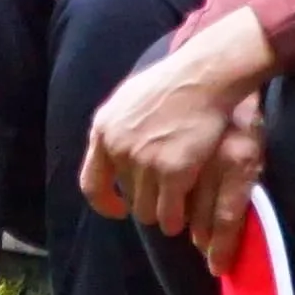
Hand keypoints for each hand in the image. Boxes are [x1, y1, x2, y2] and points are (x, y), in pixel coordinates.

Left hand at [81, 9, 275, 255]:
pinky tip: (182, 215)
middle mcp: (118, 149)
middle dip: (145, 199)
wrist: (202, 76)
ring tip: (175, 208)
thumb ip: (116, 127)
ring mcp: (144, 161)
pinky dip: (174, 218)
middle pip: (127, 196)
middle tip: (163, 196)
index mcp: (103, 130)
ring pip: (146, 211)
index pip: (91, 184)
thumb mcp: (127, 99)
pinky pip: (168, 212)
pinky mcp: (173, 172)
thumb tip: (110, 149)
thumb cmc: (171, 83)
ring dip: (160, 213)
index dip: (104, 203)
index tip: (120, 209)